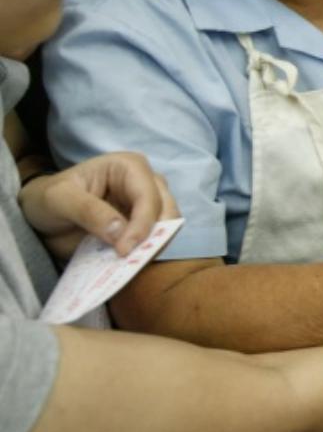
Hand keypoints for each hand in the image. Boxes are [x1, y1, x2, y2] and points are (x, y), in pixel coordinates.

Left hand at [18, 152, 178, 260]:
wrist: (44, 216)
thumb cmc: (49, 199)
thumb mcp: (59, 199)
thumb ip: (88, 211)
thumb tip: (120, 232)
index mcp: (129, 167)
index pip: (148, 196)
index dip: (142, 225)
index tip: (124, 250)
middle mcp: (146, 183)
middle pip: (167, 211)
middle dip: (155, 236)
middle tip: (132, 261)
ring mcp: (147, 206)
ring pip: (168, 229)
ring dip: (152, 248)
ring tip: (128, 264)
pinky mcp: (143, 227)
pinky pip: (154, 243)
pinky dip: (144, 255)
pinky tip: (126, 264)